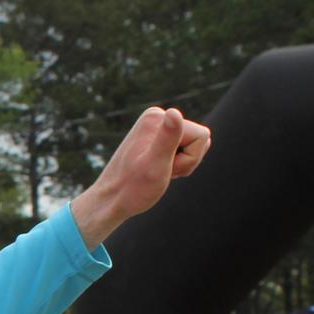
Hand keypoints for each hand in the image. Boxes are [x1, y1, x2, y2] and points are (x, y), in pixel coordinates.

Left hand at [72, 107, 211, 247]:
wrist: (111, 200)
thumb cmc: (132, 188)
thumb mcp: (155, 165)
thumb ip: (167, 138)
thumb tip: (174, 112)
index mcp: (157, 117)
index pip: (202, 136)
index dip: (189, 158)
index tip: (164, 167)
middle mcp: (156, 116)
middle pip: (200, 138)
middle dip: (186, 161)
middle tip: (161, 171)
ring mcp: (157, 127)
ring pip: (193, 146)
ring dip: (182, 164)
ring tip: (158, 172)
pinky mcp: (157, 138)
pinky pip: (184, 150)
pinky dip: (176, 165)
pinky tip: (156, 171)